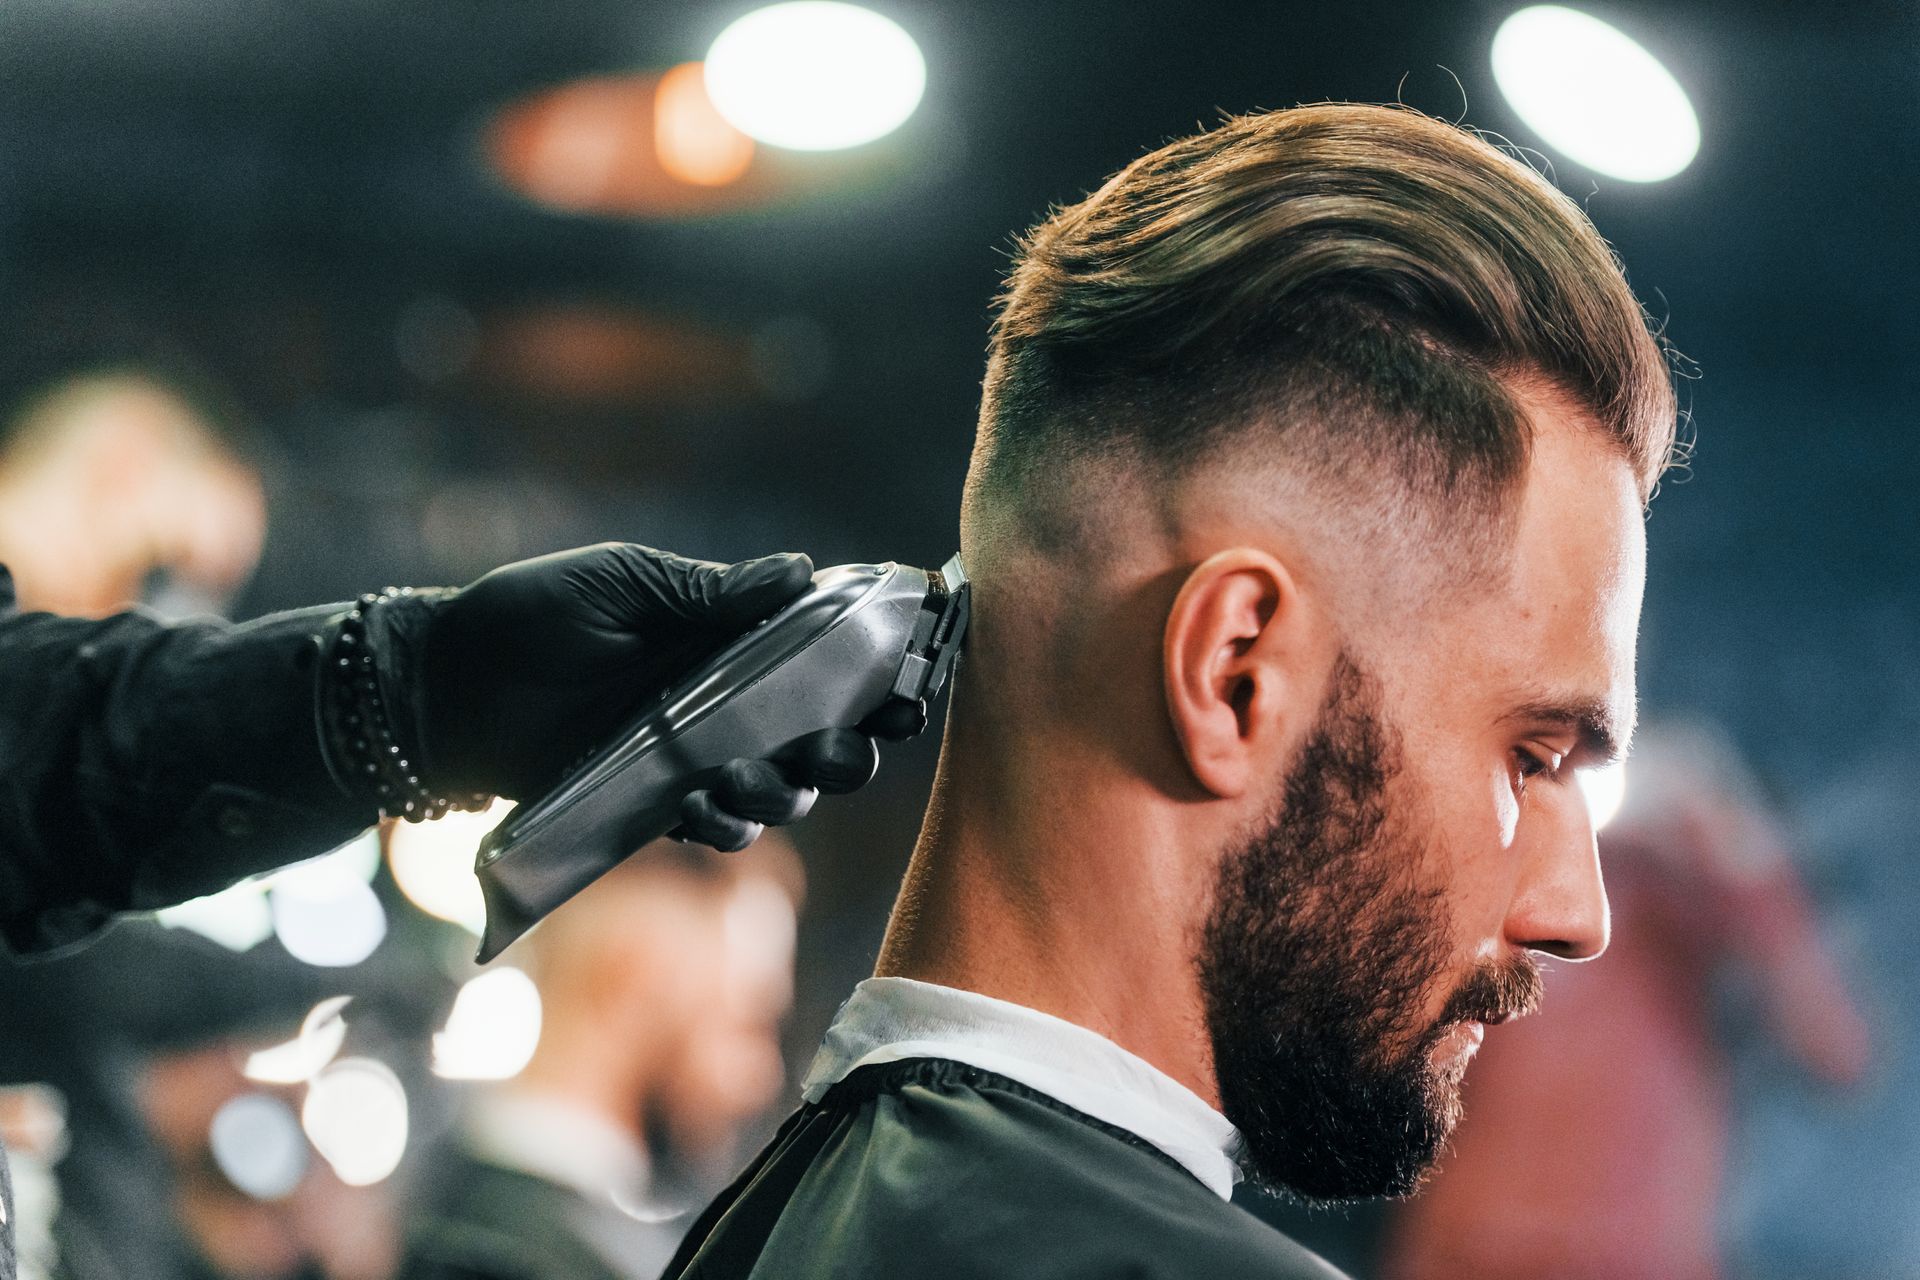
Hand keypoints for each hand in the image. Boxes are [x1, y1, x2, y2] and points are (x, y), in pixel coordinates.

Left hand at [417, 543, 879, 845]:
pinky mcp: (655, 805)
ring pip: (781, 791)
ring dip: (788, 791)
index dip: (878, 672)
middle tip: (851, 746)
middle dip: (853, 749)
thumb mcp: (625, 585)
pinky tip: (708, 807)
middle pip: (824, 738)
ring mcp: (696, 758)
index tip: (911, 681)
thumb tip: (804, 572)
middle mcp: (728, 705)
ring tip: (752, 777)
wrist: (445, 687)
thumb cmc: (532, 616)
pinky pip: (717, 825)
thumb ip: (711, 593)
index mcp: (732, 641)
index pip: (826, 659)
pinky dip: (727, 823)